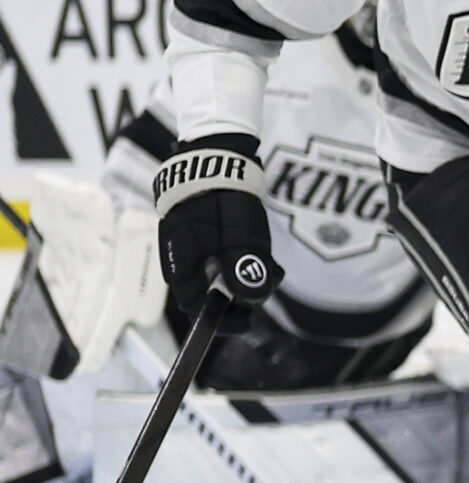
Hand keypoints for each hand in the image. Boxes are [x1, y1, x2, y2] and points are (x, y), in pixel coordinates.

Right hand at [153, 135, 277, 326]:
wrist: (218, 160)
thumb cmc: (224, 197)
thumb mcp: (239, 236)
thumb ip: (242, 266)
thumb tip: (249, 299)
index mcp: (180, 262)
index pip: (193, 305)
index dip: (218, 319)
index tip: (246, 322)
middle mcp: (183, 259)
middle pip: (211, 295)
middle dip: (241, 298)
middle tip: (268, 286)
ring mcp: (195, 249)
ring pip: (222, 280)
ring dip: (249, 281)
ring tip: (274, 270)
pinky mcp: (208, 241)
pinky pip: (225, 262)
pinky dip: (247, 264)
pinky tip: (268, 259)